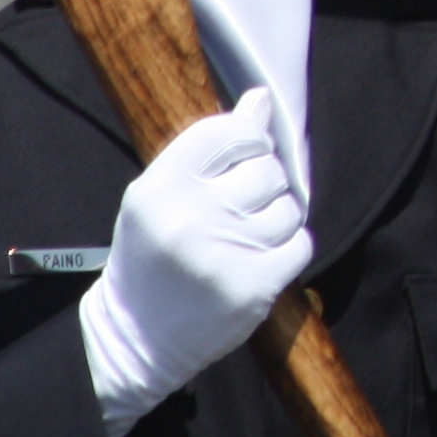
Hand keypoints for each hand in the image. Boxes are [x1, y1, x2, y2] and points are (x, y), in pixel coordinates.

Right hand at [79, 90, 310, 430]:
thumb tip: (262, 99)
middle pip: (267, 170)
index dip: (248, 140)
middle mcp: (190, 216)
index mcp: (159, 187)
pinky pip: (301, 244)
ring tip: (243, 239)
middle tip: (236, 210)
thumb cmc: (153, 256)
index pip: (230, 131)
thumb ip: (213, 147)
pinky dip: (288, 251)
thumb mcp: (164, 195)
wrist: (135, 337)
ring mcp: (224, 251)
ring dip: (276, 221)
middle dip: (263, 185)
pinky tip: (257, 261)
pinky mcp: (255, 285)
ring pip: (289, 207)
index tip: (242, 157)